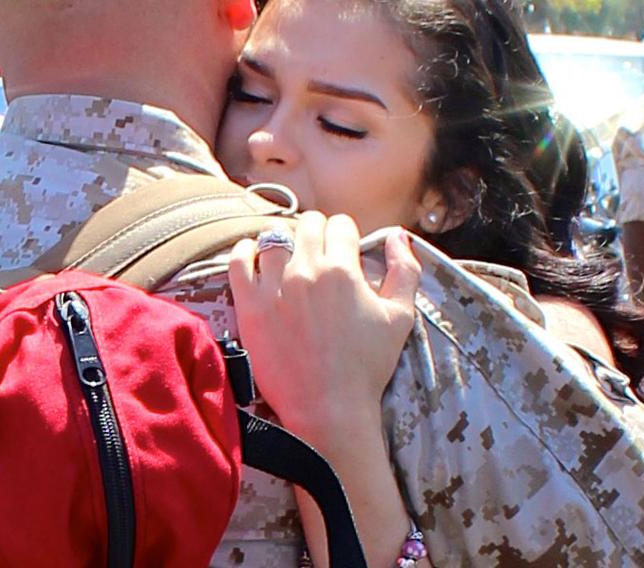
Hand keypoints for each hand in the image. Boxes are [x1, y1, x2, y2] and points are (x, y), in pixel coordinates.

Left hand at [228, 212, 420, 437]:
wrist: (328, 408)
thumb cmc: (366, 366)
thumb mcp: (400, 317)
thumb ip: (406, 270)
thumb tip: (398, 236)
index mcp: (343, 269)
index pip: (340, 224)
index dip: (345, 235)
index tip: (343, 249)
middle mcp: (306, 271)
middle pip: (308, 225)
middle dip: (317, 233)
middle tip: (318, 254)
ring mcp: (274, 286)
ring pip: (272, 237)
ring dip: (283, 241)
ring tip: (287, 257)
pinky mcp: (249, 305)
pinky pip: (238, 259)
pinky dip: (245, 251)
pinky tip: (254, 257)